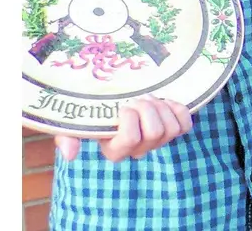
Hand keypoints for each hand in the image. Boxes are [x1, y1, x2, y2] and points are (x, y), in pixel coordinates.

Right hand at [55, 96, 191, 161]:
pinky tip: (167, 101)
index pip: (130, 140)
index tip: (123, 106)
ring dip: (162, 107)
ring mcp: (157, 141)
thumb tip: (69, 155)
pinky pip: (184, 125)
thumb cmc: (88, 111)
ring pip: (171, 130)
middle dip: (147, 109)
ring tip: (149, 98)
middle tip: (137, 98)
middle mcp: (137, 151)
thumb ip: (66, 136)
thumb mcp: (70, 122)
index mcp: (114, 150)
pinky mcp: (172, 130)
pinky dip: (179, 110)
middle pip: (154, 132)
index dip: (131, 119)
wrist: (110, 96)